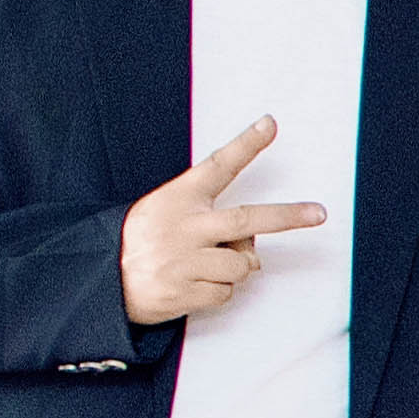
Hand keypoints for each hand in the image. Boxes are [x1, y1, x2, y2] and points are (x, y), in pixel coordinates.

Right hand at [119, 115, 325, 327]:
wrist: (101, 277)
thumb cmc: (140, 241)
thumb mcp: (165, 211)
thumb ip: (210, 219)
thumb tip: (252, 241)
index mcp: (180, 199)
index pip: (218, 166)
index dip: (246, 145)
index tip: (270, 124)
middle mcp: (185, 226)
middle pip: (247, 219)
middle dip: (288, 217)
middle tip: (318, 213)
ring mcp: (185, 259)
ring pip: (242, 264)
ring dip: (236, 268)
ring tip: (205, 265)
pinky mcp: (185, 289)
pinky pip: (225, 292)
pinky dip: (218, 291)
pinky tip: (193, 283)